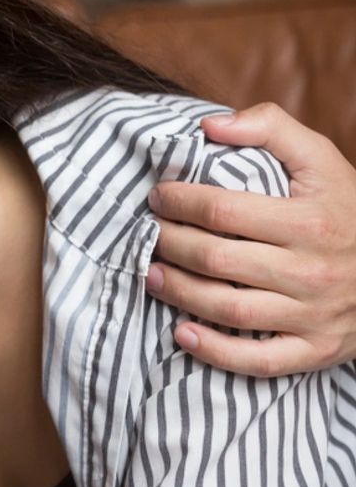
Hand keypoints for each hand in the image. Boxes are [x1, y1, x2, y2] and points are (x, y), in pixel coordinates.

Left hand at [148, 103, 355, 375]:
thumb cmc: (346, 209)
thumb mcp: (320, 159)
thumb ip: (270, 128)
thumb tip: (210, 126)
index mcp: (309, 222)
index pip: (222, 210)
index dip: (179, 202)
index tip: (159, 196)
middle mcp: (311, 271)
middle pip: (217, 260)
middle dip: (170, 245)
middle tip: (150, 234)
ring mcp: (313, 315)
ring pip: (230, 310)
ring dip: (180, 293)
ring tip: (151, 274)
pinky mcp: (315, 349)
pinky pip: (258, 361)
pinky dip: (215, 351)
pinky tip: (181, 333)